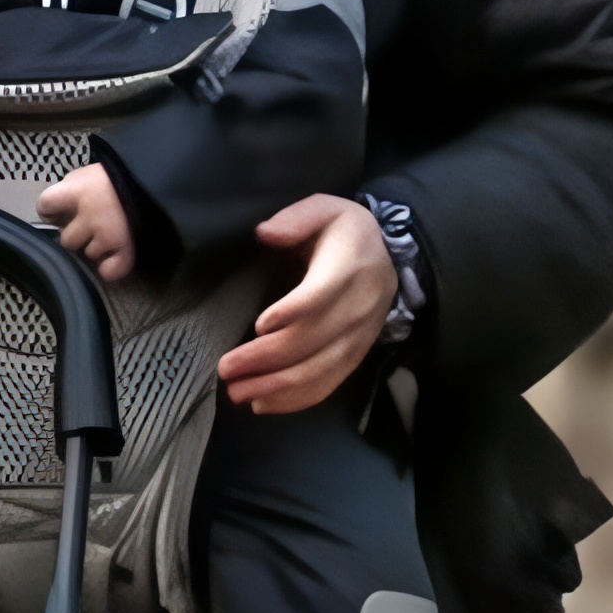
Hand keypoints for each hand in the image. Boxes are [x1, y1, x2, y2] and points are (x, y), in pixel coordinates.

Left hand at [37, 162, 134, 282]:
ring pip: (89, 254)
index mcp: (78, 190)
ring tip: (111, 232)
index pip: (46, 206)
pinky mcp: (126, 248)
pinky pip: (110, 271)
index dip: (51, 211)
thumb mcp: (91, 172)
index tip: (60, 211)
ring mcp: (108, 234)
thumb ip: (72, 189)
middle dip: (77, 233)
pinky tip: (113, 257)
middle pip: (67, 239)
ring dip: (96, 247)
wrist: (159, 177)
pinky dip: (110, 268)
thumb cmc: (120, 174)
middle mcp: (90, 215)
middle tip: (92, 223)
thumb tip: (59, 210)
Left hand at [217, 194, 395, 413]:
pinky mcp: (355, 356)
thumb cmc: (343, 232)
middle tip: (225, 368)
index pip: (321, 295)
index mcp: (348, 268)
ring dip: (275, 387)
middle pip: (311, 340)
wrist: (388, 256)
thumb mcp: (324, 208)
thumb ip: (295, 218)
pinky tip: (263, 404)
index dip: (292, 311)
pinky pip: (328, 384)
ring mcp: (359, 337)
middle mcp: (358, 308)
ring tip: (237, 393)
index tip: (258, 325)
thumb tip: (265, 233)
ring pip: (318, 370)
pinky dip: (296, 399)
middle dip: (265, 359)